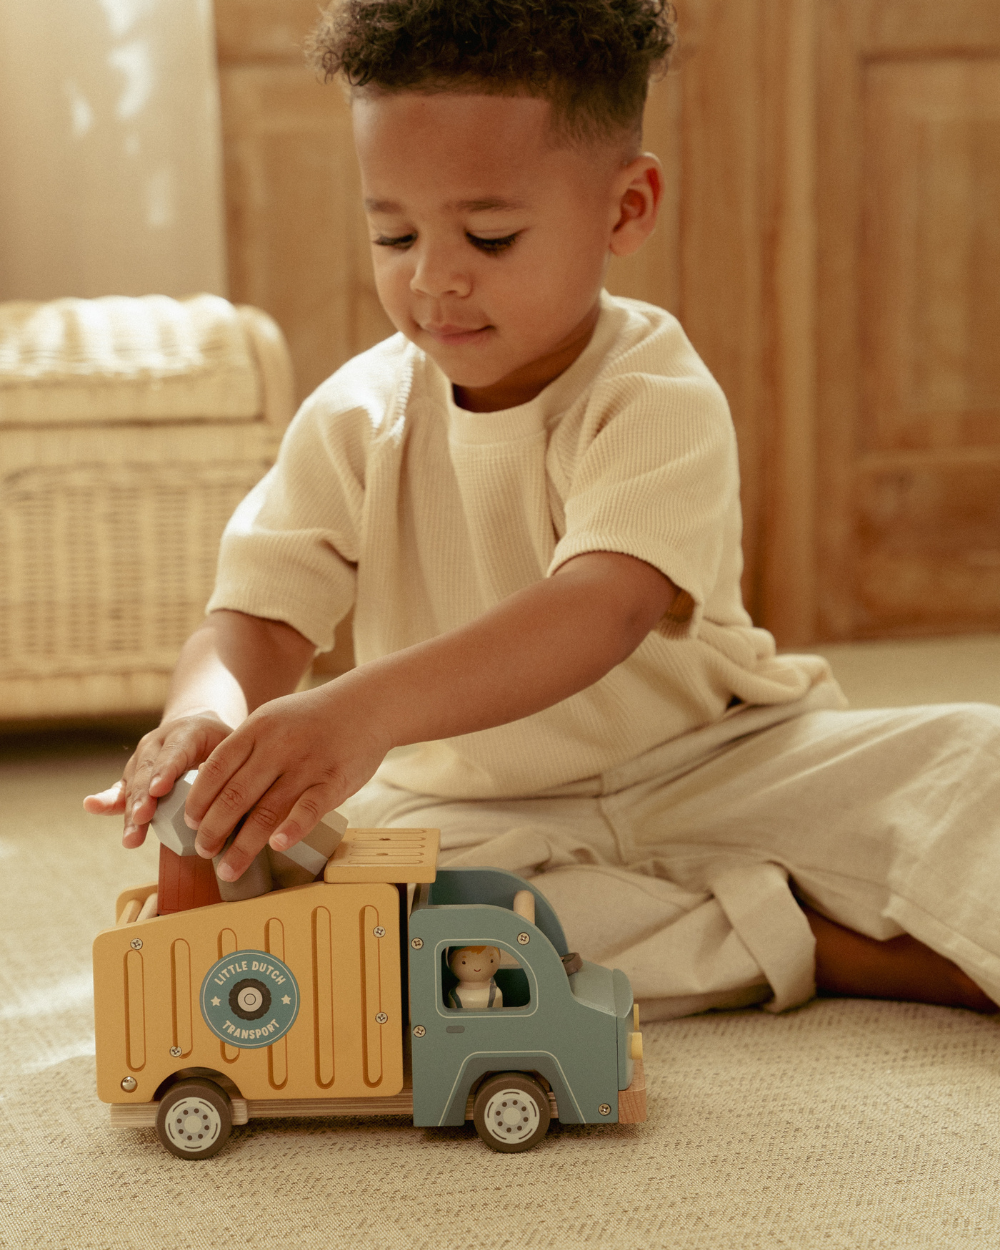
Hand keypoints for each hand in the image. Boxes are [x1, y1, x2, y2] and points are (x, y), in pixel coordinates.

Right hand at [83, 712, 232, 848]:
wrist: (198, 726)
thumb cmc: (222, 742)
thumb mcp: (233, 745)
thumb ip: (232, 767)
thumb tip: (230, 795)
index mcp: (186, 732)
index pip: (175, 752)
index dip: (166, 771)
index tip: (159, 790)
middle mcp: (159, 742)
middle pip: (149, 771)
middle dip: (144, 796)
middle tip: (143, 816)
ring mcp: (143, 758)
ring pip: (134, 784)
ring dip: (131, 811)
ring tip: (132, 835)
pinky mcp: (133, 775)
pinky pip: (120, 789)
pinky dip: (108, 801)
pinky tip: (92, 806)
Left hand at [184, 683, 389, 881]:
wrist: (368, 705)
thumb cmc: (314, 718)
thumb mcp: (273, 719)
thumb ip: (246, 749)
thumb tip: (211, 788)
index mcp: (258, 728)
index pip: (216, 768)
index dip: (198, 800)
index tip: (190, 823)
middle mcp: (279, 746)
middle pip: (235, 795)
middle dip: (214, 830)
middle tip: (204, 852)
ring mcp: (308, 763)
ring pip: (267, 811)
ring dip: (243, 846)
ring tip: (228, 870)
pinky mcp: (335, 780)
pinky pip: (309, 810)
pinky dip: (291, 830)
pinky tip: (276, 848)